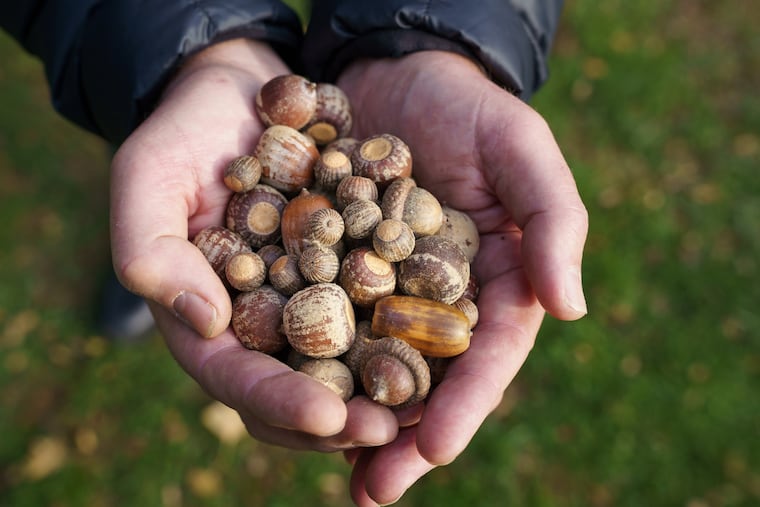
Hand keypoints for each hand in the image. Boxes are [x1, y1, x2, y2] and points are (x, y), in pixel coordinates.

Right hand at [109, 39, 398, 450]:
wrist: (240, 92)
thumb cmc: (183, 134)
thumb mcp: (147, 179)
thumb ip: (151, 252)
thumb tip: (205, 322)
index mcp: (210, 317)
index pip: (238, 378)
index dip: (279, 403)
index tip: (327, 417)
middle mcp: (265, 319)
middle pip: (299, 385)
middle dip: (341, 415)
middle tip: (389, 430)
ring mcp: (311, 296)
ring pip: (347, 359)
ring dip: (384, 386)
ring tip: (429, 403)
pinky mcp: (352, 265)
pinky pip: (382, 303)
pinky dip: (410, 326)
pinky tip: (450, 336)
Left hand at [336, 51, 588, 504]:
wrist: (400, 74)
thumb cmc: (473, 111)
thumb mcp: (522, 151)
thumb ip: (555, 222)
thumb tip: (572, 310)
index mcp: (492, 285)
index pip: (486, 357)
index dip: (466, 404)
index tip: (436, 447)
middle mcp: (436, 302)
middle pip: (424, 381)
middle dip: (402, 437)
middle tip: (373, 488)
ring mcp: (381, 291)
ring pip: (368, 368)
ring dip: (347, 419)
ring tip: (330, 468)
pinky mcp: (330, 270)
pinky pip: (317, 322)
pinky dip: (306, 363)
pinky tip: (281, 397)